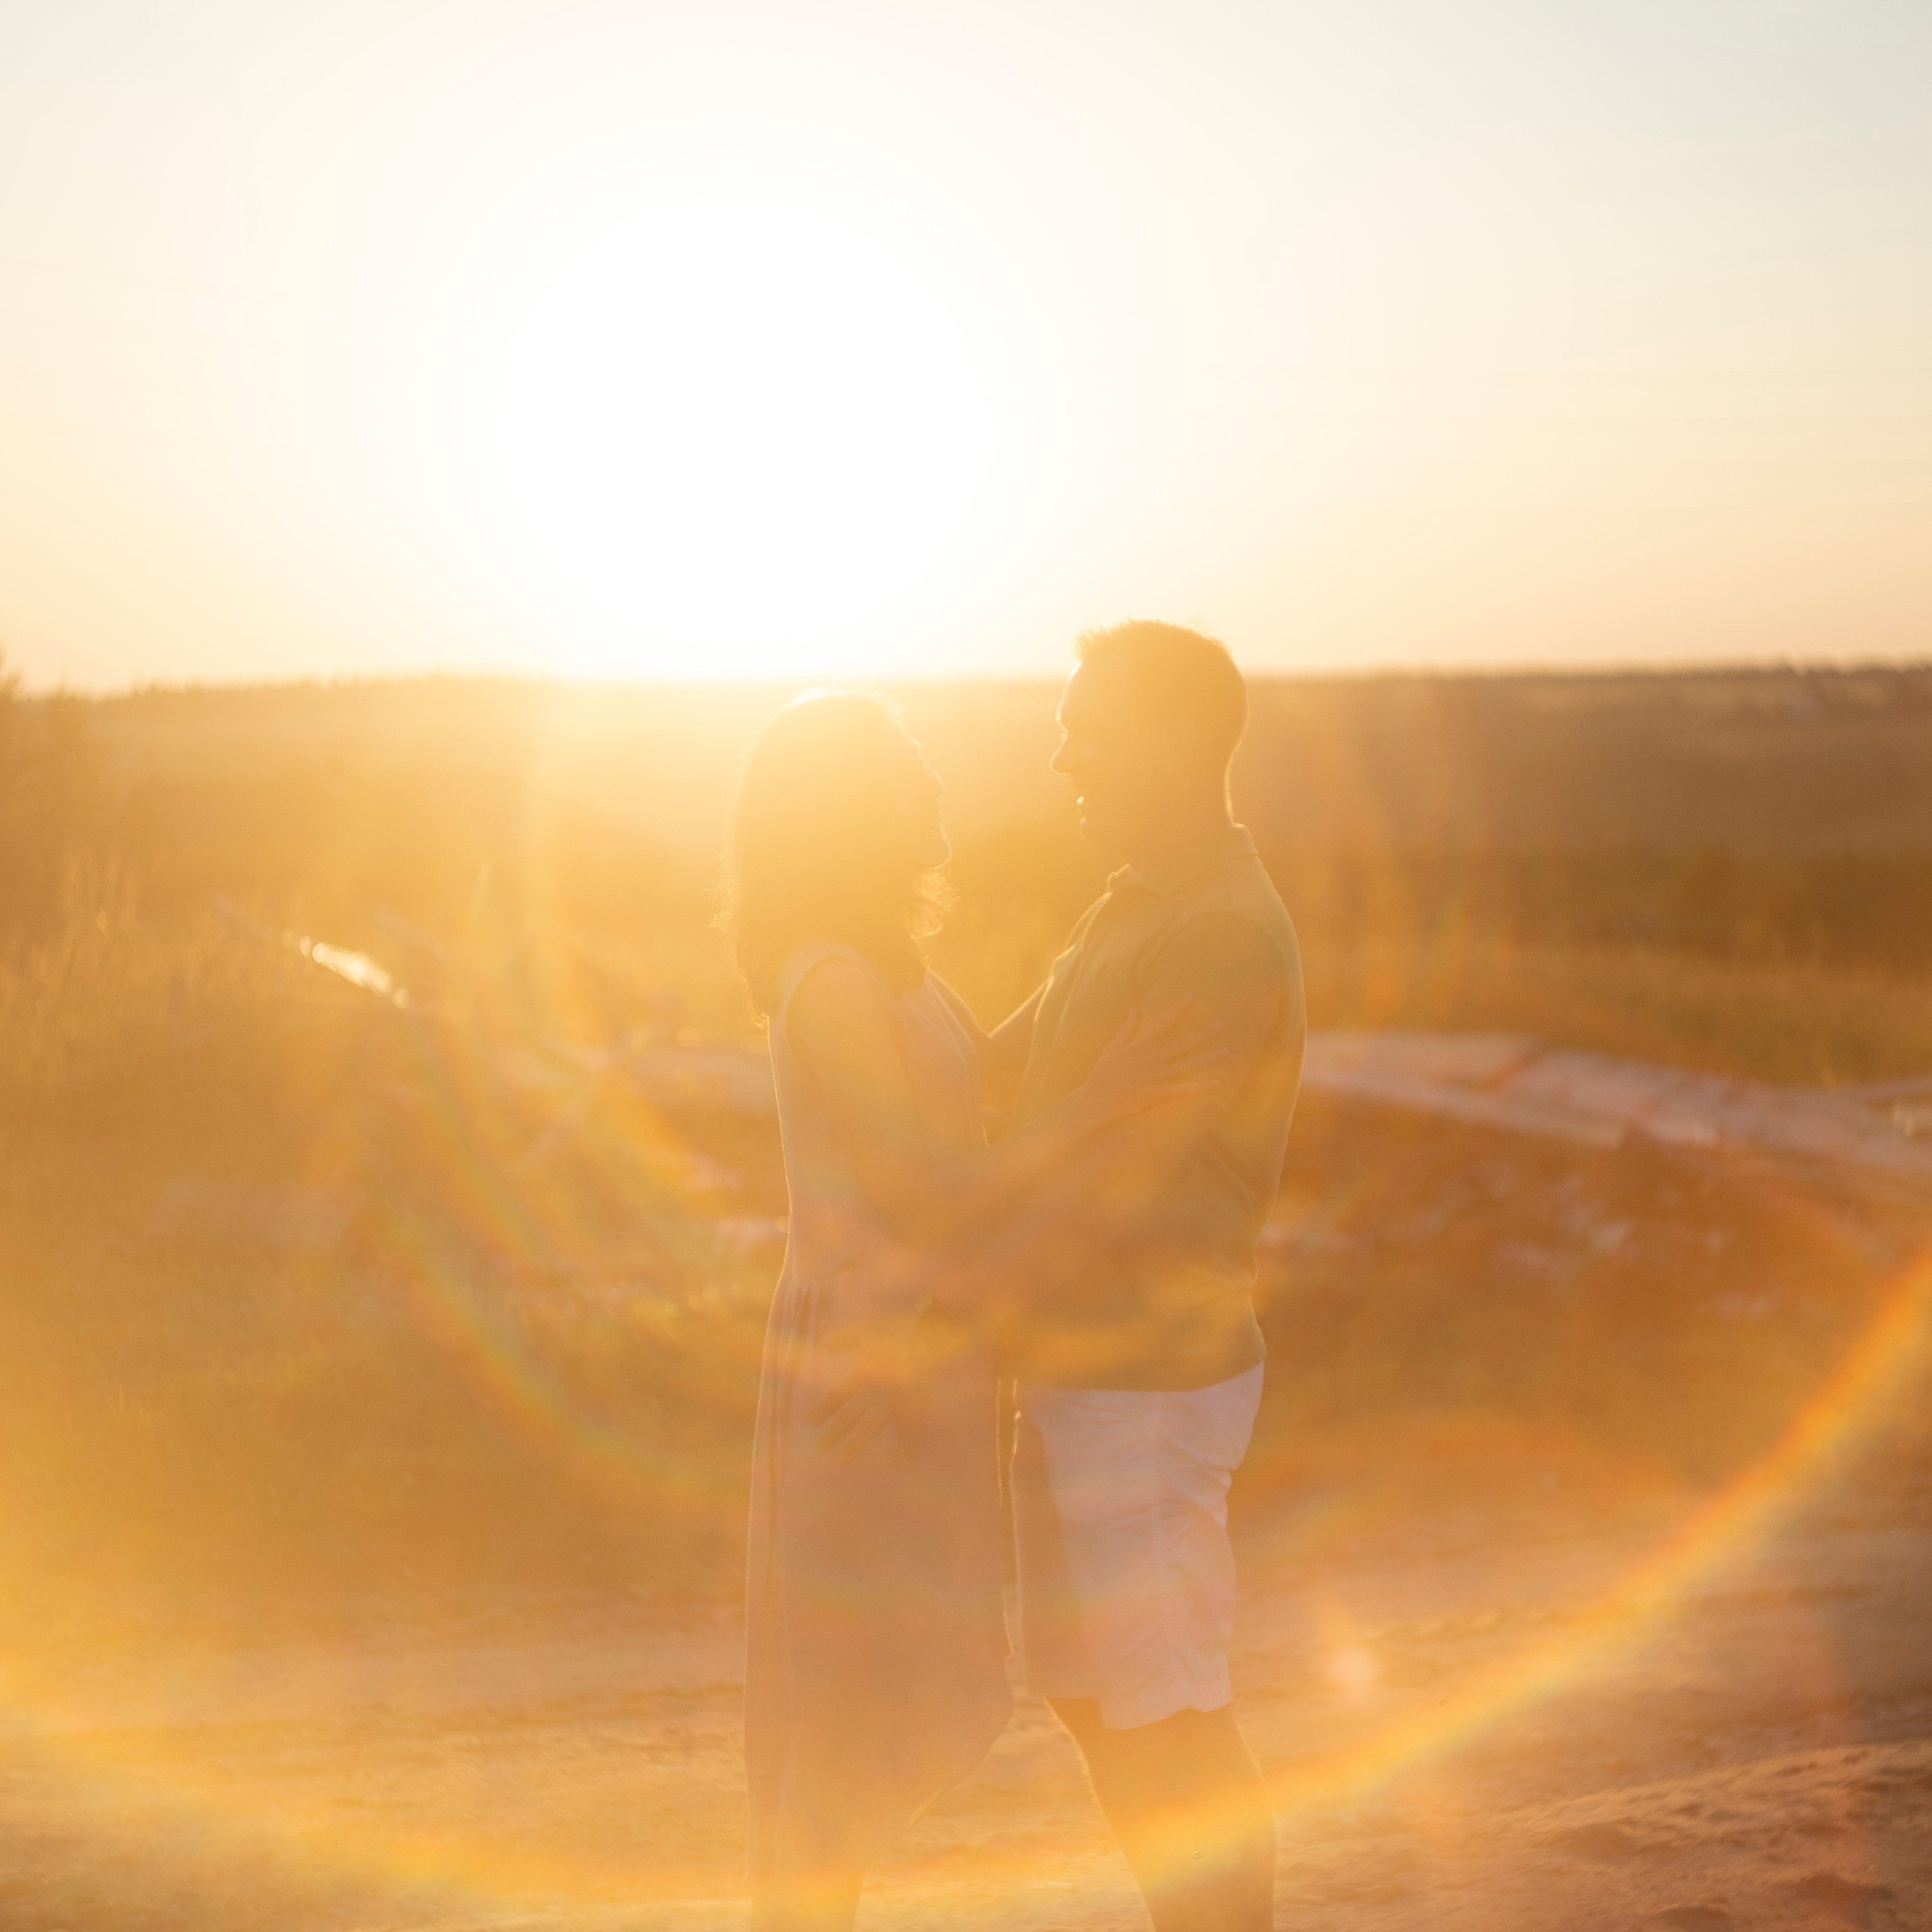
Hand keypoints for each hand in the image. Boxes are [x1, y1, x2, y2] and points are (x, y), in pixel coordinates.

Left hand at [810, 1301, 963, 1466]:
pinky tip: (902, 1464)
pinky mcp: (914, 1405)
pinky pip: (910, 1429)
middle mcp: (873, 1391)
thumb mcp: (868, 1326)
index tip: (812, 1422)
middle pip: (850, 1416)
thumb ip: (845, 1336)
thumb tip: (825, 1343)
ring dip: (856, 1443)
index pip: (838, 1395)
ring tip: (843, 1459)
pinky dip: (907, 1447)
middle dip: (835, 1432)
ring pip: (871, 1426)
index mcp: (862, 1372)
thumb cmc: (899, 1328)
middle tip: (821, 1449)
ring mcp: (894, 1401)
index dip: (825, 1408)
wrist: (931, 1334)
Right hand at [1082, 997, 1227, 1120]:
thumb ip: (1126, 1028)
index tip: (1192, 995)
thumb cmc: (1102, 1073)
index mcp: (1142, 1045)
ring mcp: (1157, 1076)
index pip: (1164, 1021)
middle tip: (1222, 1024)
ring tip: (1227, 1051)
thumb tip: (1134, 1009)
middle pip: (1184, 1043)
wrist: (1096, 1100)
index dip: (1178, 1008)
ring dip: (1209, 1058)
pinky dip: (1200, 1086)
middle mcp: (1153, 1059)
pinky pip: (1184, 1089)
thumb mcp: (1112, 1047)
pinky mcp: (1158, 1093)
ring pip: (1189, 1065)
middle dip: (1204, 1033)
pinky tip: (1216, 1082)